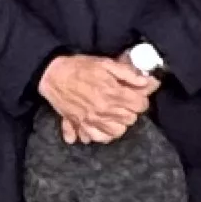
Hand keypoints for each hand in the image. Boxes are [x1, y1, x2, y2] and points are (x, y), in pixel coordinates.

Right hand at [38, 53, 154, 143]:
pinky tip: (102, 125)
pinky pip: (97, 138)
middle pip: (130, 119)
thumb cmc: (79, 67)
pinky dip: (102, 134)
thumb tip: (147, 82)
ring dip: (119, 124)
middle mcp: (103, 109)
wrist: (52, 75)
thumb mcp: (105, 63)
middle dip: (131, 111)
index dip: (141, 99)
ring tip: (115, 115)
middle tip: (124, 102)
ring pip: (116, 132)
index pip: (140, 105)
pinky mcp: (80, 124)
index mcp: (112, 93)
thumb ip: (127, 73)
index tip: (136, 95)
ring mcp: (91, 119)